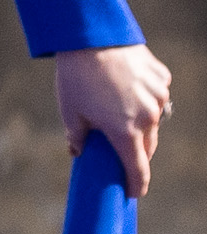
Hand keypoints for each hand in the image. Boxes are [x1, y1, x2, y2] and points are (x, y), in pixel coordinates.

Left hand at [58, 43, 169, 198]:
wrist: (93, 39)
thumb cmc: (76, 79)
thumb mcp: (70, 112)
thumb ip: (77, 137)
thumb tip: (78, 151)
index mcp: (125, 132)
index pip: (137, 168)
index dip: (137, 184)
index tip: (135, 193)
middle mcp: (148, 117)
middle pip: (147, 145)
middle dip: (136, 152)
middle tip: (122, 154)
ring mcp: (158, 97)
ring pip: (153, 119)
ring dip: (141, 123)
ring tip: (119, 114)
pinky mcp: (162, 78)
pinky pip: (156, 96)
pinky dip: (145, 99)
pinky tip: (127, 90)